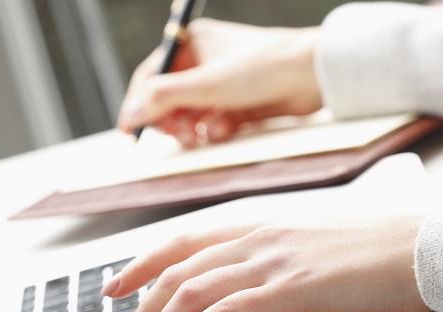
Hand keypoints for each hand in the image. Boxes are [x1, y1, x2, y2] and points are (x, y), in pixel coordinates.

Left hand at [101, 218, 431, 311]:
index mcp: (264, 226)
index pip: (185, 242)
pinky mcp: (292, 287)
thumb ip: (277, 268)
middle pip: (177, 271)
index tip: (116, 288)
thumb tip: (252, 294)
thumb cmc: (384, 253)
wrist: (432, 246)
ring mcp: (273, 259)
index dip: (143, 264)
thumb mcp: (315, 254)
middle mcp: (260, 237)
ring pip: (190, 291)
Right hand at [117, 19, 322, 146]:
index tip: (130, 131)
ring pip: (191, 115)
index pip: (151, 76)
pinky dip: (215, 129)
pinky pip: (213, 122)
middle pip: (169, 99)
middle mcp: (204, 62)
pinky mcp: (239, 104)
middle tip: (179, 134)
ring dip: (193, 128)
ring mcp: (222, 84)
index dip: (138, 104)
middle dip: (170, 120)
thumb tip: (131, 114)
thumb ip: (163, 99)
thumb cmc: (260, 67)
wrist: (312, 76)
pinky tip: (226, 129)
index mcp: (191, 44)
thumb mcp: (205, 84)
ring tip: (202, 135)